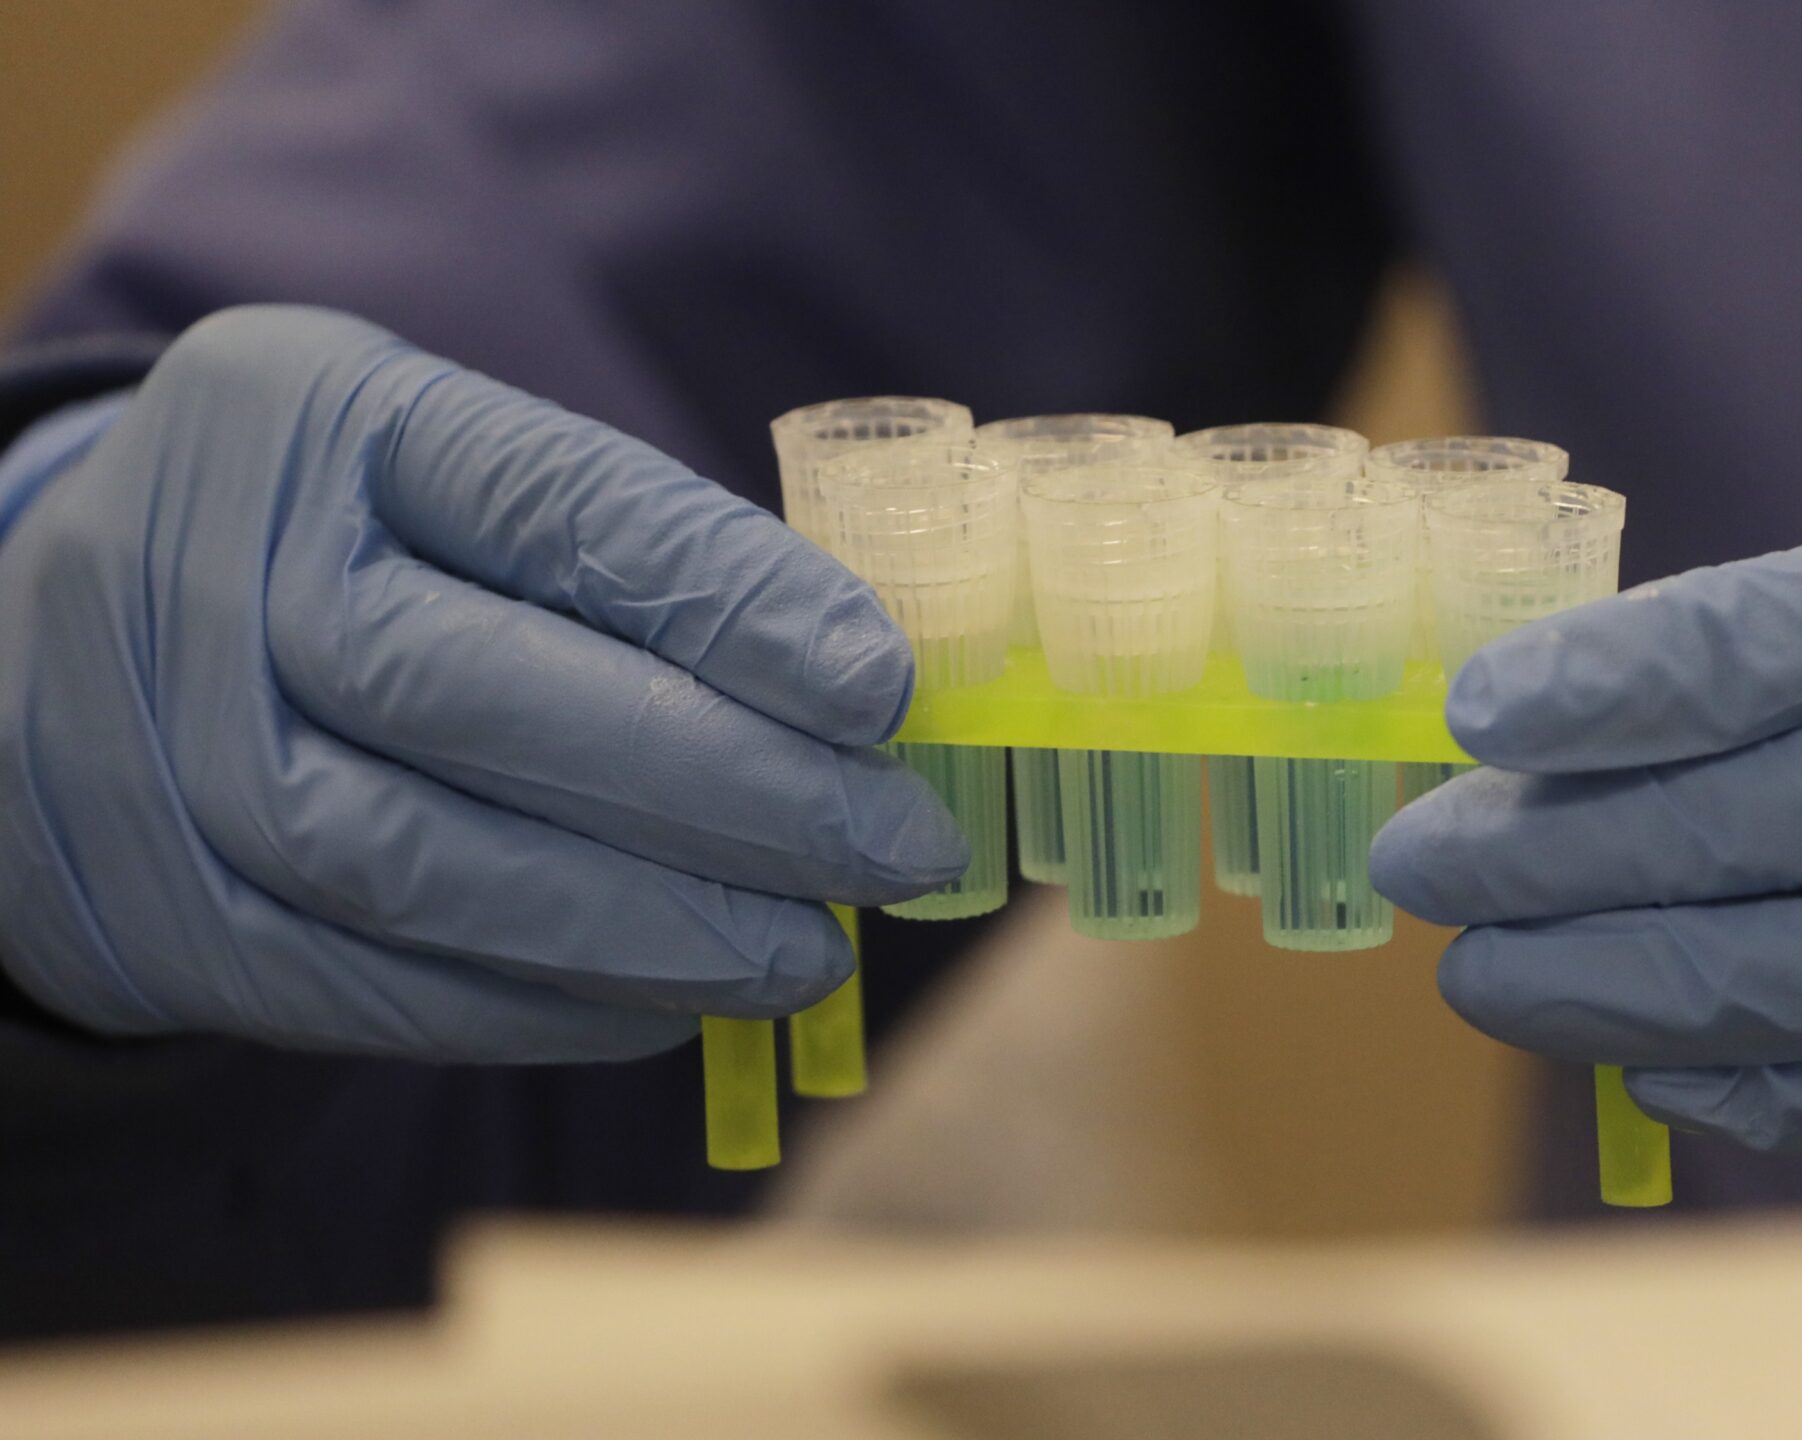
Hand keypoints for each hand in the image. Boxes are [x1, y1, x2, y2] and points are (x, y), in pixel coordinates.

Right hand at [0, 306, 963, 1060]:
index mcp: (316, 414)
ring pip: (427, 863)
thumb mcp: (442, 478)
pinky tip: (677, 1003)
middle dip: (726, 786)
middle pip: (485, 692)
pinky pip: (375, 985)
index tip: (885, 686)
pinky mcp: (171, 913)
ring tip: (812, 951)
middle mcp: (213, 568)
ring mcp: (165, 751)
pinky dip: (548, 1005)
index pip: (550, 502)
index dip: (730, 600)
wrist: (53, 664)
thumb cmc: (339, 554)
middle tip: (894, 845)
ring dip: (652, 924)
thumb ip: (619, 556)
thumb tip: (863, 695)